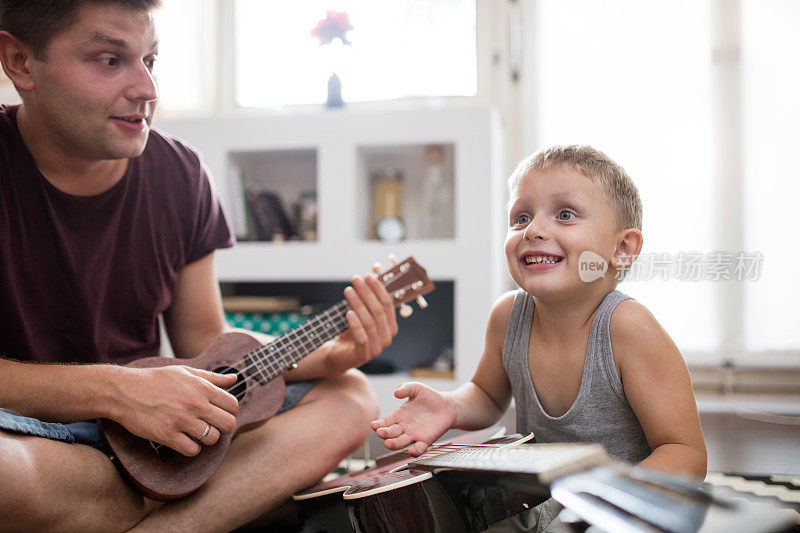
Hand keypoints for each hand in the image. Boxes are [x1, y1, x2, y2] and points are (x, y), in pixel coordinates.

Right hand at [112, 365, 238, 456]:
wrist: (125, 391)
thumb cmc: (156, 380)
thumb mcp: (185, 371)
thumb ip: (212, 377)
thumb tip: (234, 379)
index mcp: (202, 387)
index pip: (233, 405)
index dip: (230, 411)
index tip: (221, 413)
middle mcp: (195, 404)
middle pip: (228, 424)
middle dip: (225, 428)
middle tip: (215, 427)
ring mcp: (181, 421)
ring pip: (212, 439)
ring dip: (207, 439)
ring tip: (198, 433)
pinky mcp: (167, 435)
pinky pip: (192, 450)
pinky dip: (191, 448)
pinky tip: (185, 441)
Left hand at [325, 274, 397, 373]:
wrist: (336, 354)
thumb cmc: (349, 333)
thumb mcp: (360, 315)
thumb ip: (366, 302)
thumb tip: (367, 279)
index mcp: (390, 327)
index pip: (387, 304)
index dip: (378, 289)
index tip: (367, 276)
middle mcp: (387, 338)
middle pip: (379, 311)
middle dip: (367, 293)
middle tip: (355, 279)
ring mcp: (376, 348)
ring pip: (370, 323)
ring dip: (358, 304)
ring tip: (348, 291)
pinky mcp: (363, 355)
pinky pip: (362, 337)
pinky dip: (356, 324)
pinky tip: (348, 312)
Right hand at [370, 382, 455, 455]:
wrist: (446, 406)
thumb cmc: (430, 397)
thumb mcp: (416, 388)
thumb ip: (406, 388)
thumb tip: (396, 392)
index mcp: (399, 416)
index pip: (385, 422)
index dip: (379, 424)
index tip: (374, 425)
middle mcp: (404, 427)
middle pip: (391, 433)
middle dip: (384, 434)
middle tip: (381, 433)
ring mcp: (414, 435)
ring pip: (401, 442)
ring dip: (394, 444)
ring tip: (388, 443)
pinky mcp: (425, 440)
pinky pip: (418, 448)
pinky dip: (415, 451)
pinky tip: (411, 451)